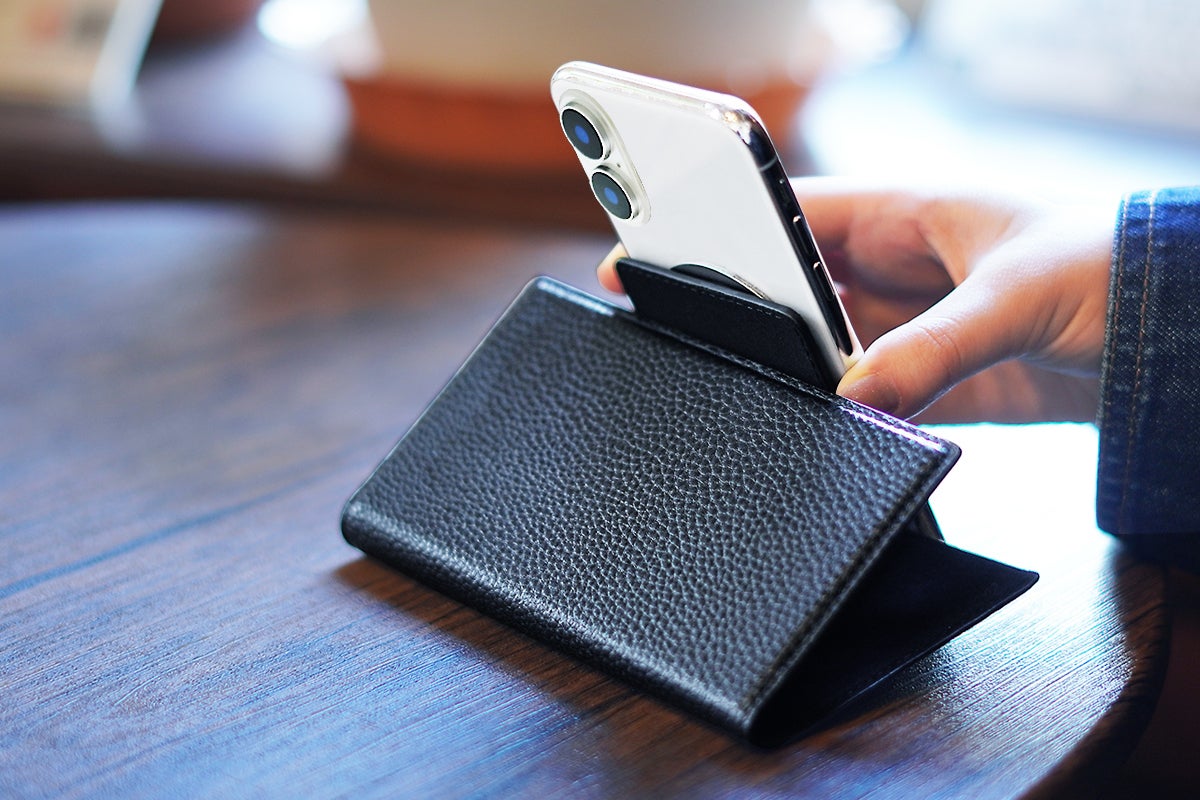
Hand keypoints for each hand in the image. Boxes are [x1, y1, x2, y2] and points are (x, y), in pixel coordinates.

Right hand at [597, 179, 1114, 422]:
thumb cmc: (1119, 268)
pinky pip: (865, 401)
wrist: (1185, 338)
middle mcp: (899, 270)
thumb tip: (855, 392)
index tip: (653, 248)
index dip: (719, 229)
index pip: (790, 214)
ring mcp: (913, 329)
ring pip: (823, 350)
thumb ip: (935, 347)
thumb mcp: (1018, 296)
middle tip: (683, 336)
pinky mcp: (936, 384)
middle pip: (794, 289)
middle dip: (743, 310)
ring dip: (794, 372)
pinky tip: (814, 429)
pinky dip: (840, 417)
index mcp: (906, 215)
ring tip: (748, 392)